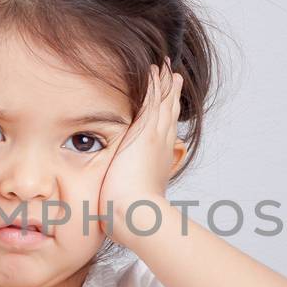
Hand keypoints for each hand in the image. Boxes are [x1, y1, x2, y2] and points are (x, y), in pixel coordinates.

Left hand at [98, 58, 182, 245]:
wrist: (136, 214)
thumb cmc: (129, 217)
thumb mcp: (128, 203)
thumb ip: (121, 198)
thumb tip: (111, 207)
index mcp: (157, 162)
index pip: (162, 134)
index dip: (166, 118)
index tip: (168, 106)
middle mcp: (160, 147)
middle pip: (168, 115)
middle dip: (170, 96)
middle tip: (174, 78)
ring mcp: (154, 138)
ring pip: (162, 105)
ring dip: (164, 85)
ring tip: (166, 69)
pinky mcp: (145, 132)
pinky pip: (152, 101)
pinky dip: (155, 85)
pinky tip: (155, 69)